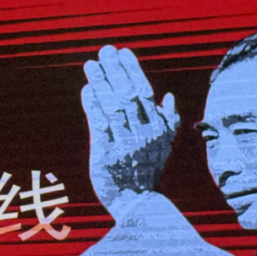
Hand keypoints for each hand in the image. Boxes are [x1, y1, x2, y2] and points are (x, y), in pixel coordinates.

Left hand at [82, 45, 178, 206]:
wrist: (138, 204)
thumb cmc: (148, 172)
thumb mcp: (165, 146)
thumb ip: (168, 120)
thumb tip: (168, 96)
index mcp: (159, 128)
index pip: (145, 91)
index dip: (133, 70)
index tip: (123, 51)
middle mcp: (144, 134)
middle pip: (129, 95)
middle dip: (116, 70)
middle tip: (104, 51)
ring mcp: (126, 145)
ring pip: (114, 107)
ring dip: (102, 83)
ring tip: (91, 65)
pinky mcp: (108, 156)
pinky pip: (100, 126)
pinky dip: (94, 106)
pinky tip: (87, 90)